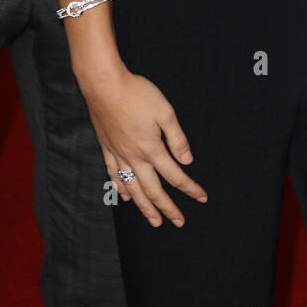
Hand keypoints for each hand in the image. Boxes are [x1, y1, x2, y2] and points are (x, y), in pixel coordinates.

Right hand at [80, 64, 207, 225]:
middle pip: (154, 189)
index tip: (202, 197)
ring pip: (133, 188)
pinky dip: (120, 188)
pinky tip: (125, 197)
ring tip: (154, 221)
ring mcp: (118, 154)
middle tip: (179, 222)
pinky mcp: (106, 147)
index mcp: (152, 148)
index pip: (175, 175)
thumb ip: (177, 138)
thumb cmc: (136, 94)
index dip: (190, 188)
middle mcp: (134, 157)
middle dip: (168, 208)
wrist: (104, 84)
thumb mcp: (165, 112)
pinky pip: (113, 174)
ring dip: (145, 207)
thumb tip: (187, 161)